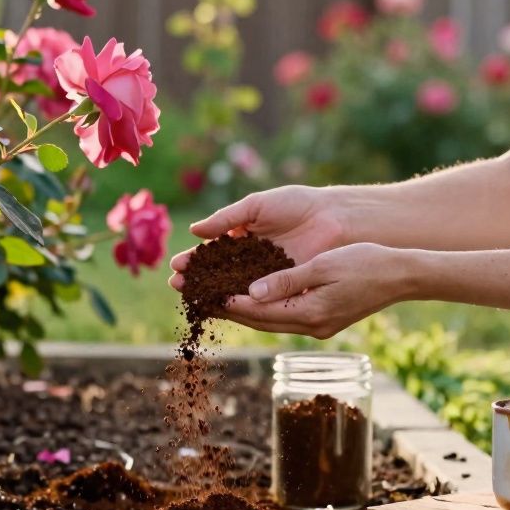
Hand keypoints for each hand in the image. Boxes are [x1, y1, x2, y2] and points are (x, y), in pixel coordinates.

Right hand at [167, 185, 343, 290]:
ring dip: (213, 293)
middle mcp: (252, 259)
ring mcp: (267, 276)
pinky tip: (221, 305)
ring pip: (235, 288)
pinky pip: (258, 297)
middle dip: (198, 279)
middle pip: (219, 273)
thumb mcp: (256, 206)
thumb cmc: (296, 205)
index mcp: (244, 237)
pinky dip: (240, 301)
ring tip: (193, 296)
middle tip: (177, 285)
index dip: (195, 260)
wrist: (333, 217)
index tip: (176, 266)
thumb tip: (194, 230)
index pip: (214, 252)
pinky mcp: (282, 288)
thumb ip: (226, 219)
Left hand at [217, 243, 410, 338]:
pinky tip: (249, 298)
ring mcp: (318, 326)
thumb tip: (251, 292)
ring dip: (243, 311)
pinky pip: (284, 317)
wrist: (402, 276)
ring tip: (215, 300)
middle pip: (260, 321)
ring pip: (270, 321)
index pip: (260, 312)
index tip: (204, 295)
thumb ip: (287, 280)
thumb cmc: (366, 264)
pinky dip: (263, 308)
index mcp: (310, 314)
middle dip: (228, 310)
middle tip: (198, 301)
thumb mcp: (323, 266)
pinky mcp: (323, 320)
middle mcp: (311, 326)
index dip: (230, 303)